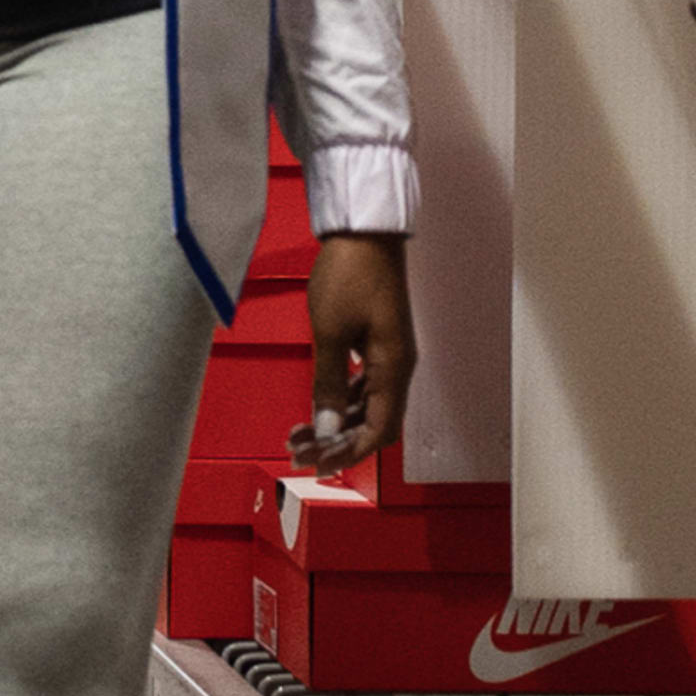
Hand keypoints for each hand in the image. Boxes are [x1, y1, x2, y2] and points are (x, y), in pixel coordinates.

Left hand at [294, 232, 415, 474]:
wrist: (363, 231)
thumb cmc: (348, 276)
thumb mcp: (330, 333)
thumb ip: (330, 385)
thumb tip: (329, 431)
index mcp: (393, 369)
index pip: (380, 430)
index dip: (350, 453)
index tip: (318, 465)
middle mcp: (397, 367)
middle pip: (373, 422)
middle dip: (337, 442)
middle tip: (298, 452)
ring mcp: (388, 353)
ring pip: (366, 404)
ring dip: (336, 422)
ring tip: (298, 434)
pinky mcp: (376, 339)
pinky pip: (363, 383)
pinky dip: (341, 398)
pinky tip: (319, 405)